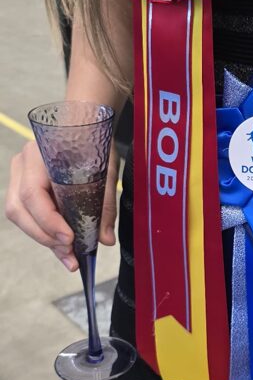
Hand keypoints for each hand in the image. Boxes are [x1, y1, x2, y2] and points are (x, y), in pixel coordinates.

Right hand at [5, 140, 119, 270]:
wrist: (84, 124)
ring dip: (43, 238)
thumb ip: (105, 204)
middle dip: (44, 236)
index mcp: (40, 154)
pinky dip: (44, 232)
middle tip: (70, 254)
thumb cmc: (94, 143)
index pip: (33, 194)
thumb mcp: (105, 172)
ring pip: (19, 214)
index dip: (49, 221)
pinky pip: (27, 214)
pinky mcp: (24, 186)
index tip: (69, 239)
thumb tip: (106, 239)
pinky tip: (62, 246)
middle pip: (19, 209)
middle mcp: (23, 164)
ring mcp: (19, 175)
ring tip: (68, 256)